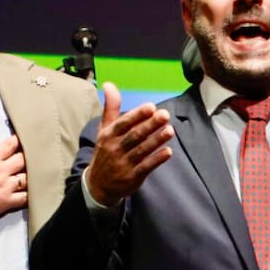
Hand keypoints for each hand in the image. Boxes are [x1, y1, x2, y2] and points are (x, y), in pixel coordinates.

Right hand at [0, 130, 26, 221]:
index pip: (10, 146)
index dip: (18, 141)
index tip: (24, 139)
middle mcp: (2, 171)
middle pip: (23, 160)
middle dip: (28, 157)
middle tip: (34, 157)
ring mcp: (6, 186)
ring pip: (27, 178)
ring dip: (32, 176)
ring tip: (36, 175)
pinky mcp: (6, 201)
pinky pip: (24, 197)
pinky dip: (30, 195)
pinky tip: (34, 193)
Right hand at [85, 82, 173, 206]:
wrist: (99, 185)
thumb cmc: (106, 151)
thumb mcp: (104, 130)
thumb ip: (111, 107)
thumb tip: (109, 84)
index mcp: (108, 135)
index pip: (123, 123)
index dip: (137, 115)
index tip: (151, 107)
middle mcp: (115, 148)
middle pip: (134, 135)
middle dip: (150, 125)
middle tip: (165, 114)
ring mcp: (124, 164)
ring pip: (142, 150)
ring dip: (156, 140)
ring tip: (170, 130)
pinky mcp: (133, 177)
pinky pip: (146, 167)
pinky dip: (157, 159)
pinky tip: (168, 151)